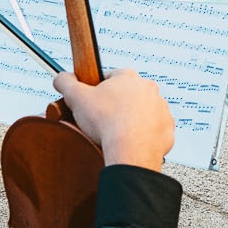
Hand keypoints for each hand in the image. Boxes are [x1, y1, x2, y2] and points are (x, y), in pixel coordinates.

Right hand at [57, 69, 174, 169]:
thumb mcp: (76, 98)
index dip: (97, 90)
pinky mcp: (167, 129)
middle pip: (128, 94)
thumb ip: (66, 83)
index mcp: (128, 77)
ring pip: (143, 112)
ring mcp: (160, 109)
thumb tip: (61, 77)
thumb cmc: (107, 123)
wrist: (130, 151)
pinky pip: (154, 130)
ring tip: (118, 133)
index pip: (110, 77)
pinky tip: (132, 142)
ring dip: (132, 119)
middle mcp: (148, 89)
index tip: (92, 102)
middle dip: (116, 105)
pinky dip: (144, 135)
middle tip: (104, 120)